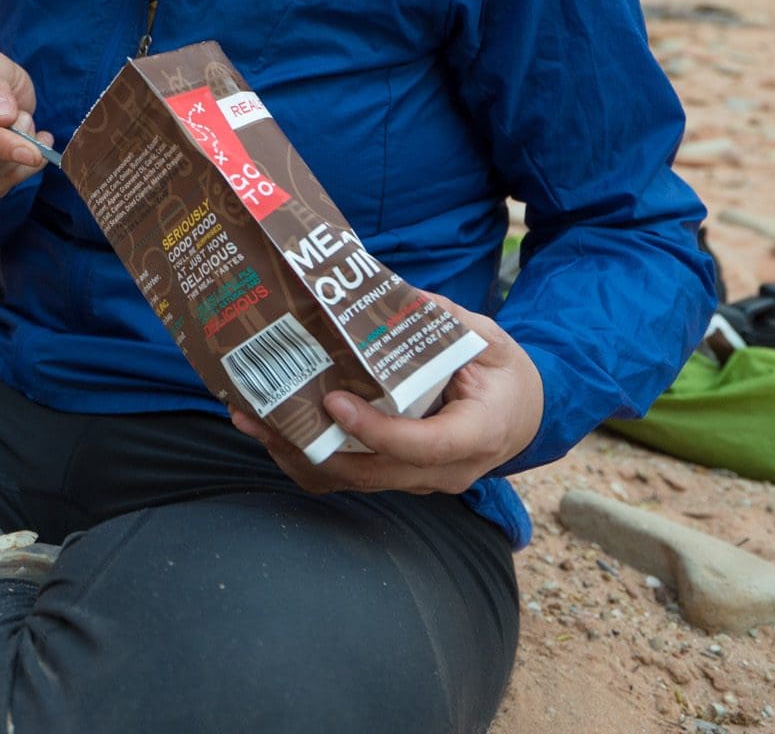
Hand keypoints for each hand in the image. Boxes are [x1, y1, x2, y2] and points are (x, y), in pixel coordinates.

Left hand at [230, 294, 543, 494]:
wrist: (523, 416)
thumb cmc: (504, 374)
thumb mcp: (487, 339)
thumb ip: (443, 319)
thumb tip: (386, 293)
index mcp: (477, 433)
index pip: (423, 444)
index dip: (376, 430)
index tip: (334, 402)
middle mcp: (446, 469)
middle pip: (373, 472)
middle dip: (314, 447)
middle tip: (266, 413)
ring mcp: (419, 480)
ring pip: (353, 480)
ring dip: (298, 455)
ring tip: (252, 419)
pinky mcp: (397, 478)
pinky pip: (349, 479)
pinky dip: (307, 460)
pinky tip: (271, 431)